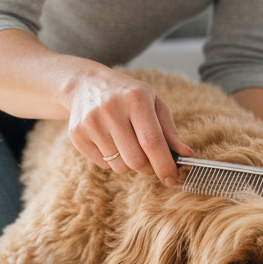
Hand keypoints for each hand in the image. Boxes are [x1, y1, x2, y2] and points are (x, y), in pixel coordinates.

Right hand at [66, 67, 193, 185]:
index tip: (172, 179)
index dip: (164, 164)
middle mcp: (111, 109)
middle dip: (148, 168)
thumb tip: (185, 154)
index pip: (152, 141)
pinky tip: (110, 140)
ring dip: (129, 163)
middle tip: (151, 161)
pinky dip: (112, 160)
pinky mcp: (77, 134)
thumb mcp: (153, 103)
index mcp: (136, 98)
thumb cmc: (128, 95)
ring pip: (119, 166)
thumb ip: (169, 130)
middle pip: (135, 160)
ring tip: (127, 143)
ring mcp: (91, 122)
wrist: (86, 84)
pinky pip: (103, 165)